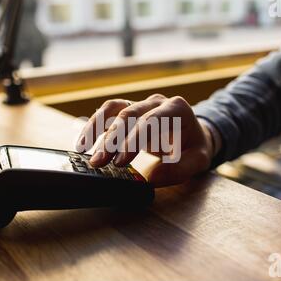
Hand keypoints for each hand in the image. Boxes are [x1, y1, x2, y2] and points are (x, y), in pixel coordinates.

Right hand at [75, 94, 220, 186]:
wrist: (192, 134)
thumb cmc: (194, 147)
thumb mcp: (198, 160)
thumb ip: (180, 169)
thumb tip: (152, 178)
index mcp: (177, 109)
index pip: (151, 121)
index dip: (134, 140)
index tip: (121, 161)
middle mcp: (156, 102)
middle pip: (129, 115)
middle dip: (111, 140)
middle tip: (98, 162)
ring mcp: (141, 104)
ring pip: (114, 109)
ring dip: (96, 128)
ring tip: (83, 149)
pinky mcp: (128, 110)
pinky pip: (108, 113)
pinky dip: (94, 125)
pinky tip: (84, 142)